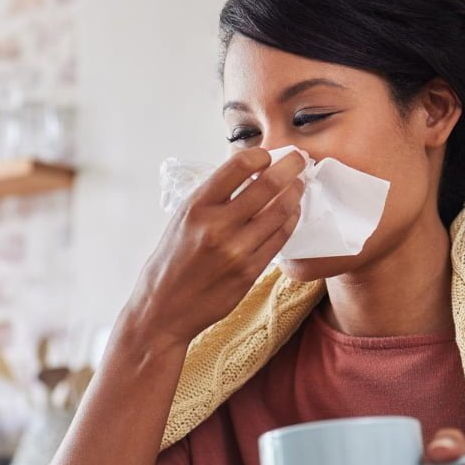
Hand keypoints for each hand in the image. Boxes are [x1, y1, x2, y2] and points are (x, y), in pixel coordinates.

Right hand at [121, 147, 306, 349]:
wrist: (163, 308)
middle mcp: (217, 226)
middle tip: (300, 158)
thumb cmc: (172, 261)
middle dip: (291, 166)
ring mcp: (236, 250)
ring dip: (295, 193)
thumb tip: (248, 174)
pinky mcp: (249, 272)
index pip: (238, 166)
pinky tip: (292, 212)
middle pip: (268, 185)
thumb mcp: (183, 220)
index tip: (268, 155)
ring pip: (280, 212)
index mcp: (196, 207)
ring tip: (299, 185)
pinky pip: (279, 239)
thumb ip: (213, 198)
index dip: (260, 155)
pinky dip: (290, 221)